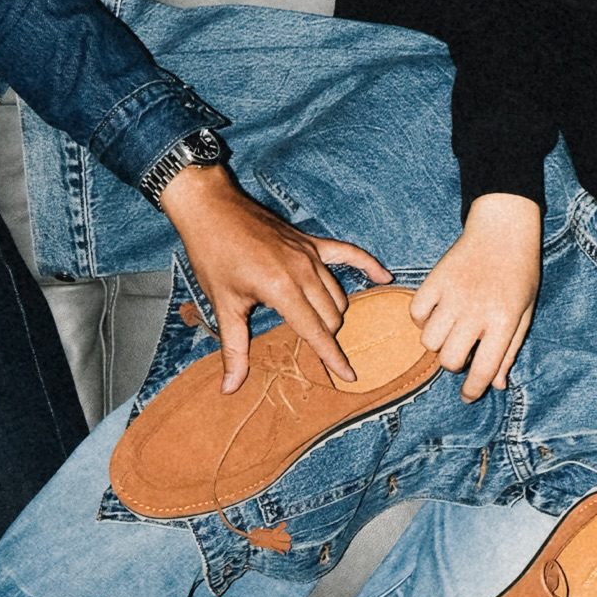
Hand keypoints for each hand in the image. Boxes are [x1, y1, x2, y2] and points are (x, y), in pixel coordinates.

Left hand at [159, 165, 391, 392]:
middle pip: (332, 316)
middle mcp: (303, 271)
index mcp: (282, 290)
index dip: (333, 358)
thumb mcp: (223, 306)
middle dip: (328, 336)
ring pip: (337, 294)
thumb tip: (230, 387)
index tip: (349, 377)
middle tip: (312, 349)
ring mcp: (309, 254)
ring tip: (326, 329)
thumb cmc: (213, 257)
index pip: (317, 333)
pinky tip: (384, 277)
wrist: (212, 208)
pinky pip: (347, 254)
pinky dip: (367, 266)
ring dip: (334, 314)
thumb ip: (234, 350)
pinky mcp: (310, 241)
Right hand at [409, 193, 541, 401]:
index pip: (482, 369)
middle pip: (449, 360)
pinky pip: (415, 314)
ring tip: (449, 331)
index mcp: (503, 320)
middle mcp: (476, 311)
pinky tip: (435, 314)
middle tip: (463, 351)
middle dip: (455, 364)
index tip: (468, 396)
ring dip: (437, 344)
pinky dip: (421, 320)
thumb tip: (496, 385)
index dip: (473, 390)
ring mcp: (452, 295)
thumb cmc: (519, 273)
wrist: (503, 229)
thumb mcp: (524, 312)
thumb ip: (509, 350)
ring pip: (428, 341)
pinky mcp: (434, 281)